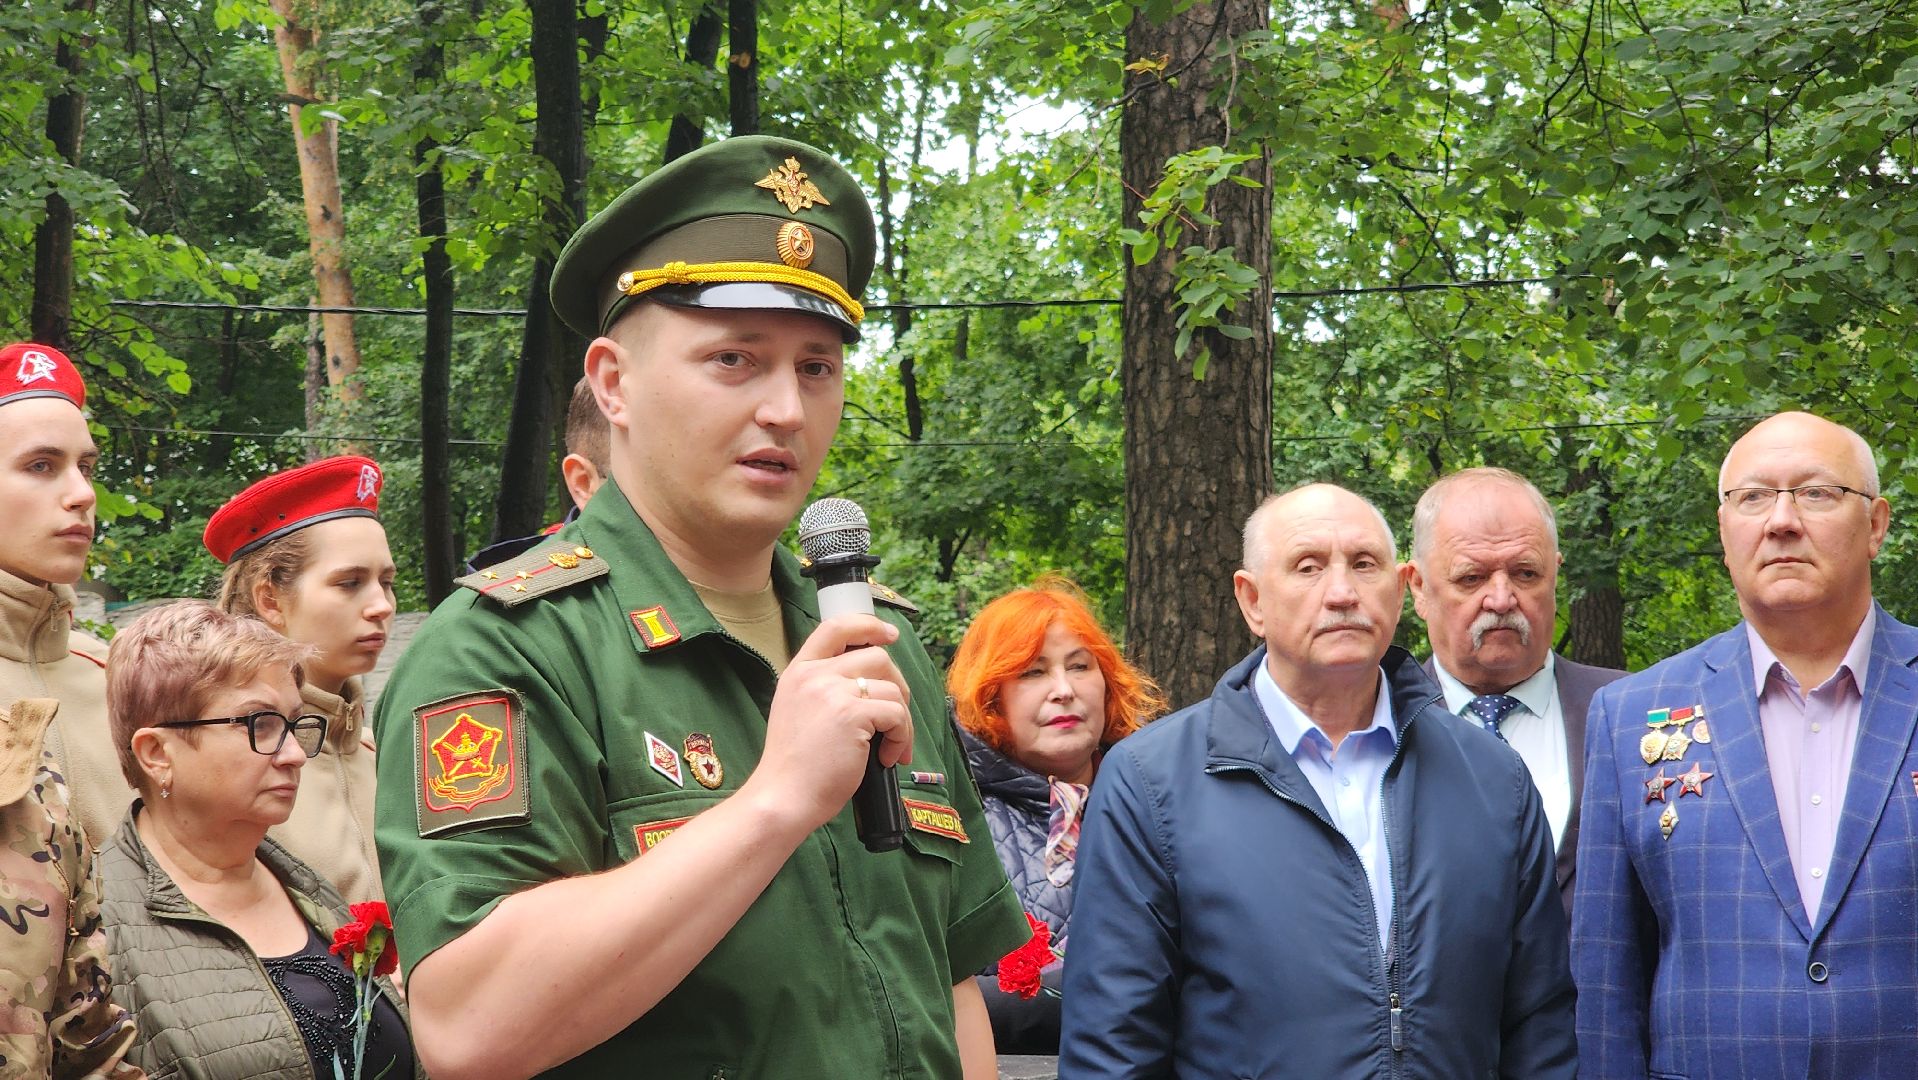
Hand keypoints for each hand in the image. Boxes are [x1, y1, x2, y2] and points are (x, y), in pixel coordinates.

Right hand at [748, 615, 914, 830]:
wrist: (783, 797)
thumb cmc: (795, 767)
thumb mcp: (798, 711)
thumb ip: (823, 689)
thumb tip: (869, 681)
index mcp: (799, 672)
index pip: (835, 627)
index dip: (868, 625)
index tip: (889, 634)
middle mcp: (814, 676)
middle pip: (877, 657)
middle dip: (898, 686)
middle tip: (896, 718)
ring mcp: (832, 692)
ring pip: (892, 688)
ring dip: (903, 721)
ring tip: (892, 748)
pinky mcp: (852, 714)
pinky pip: (897, 714)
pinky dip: (901, 737)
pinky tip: (887, 758)